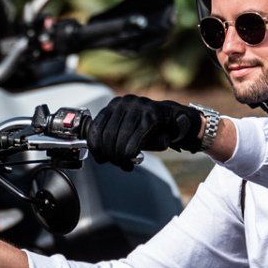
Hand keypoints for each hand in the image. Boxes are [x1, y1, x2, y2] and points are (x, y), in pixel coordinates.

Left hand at [88, 95, 202, 170]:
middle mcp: (124, 103)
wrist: (172, 118)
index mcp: (114, 104)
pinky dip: (130, 155)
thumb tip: (99, 155)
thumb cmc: (146, 126)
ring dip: (121, 158)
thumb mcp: (126, 127)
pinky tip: (132, 160)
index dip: (95, 148)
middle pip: (108, 136)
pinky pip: (135, 141)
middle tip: (116, 163)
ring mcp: (138, 108)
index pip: (96, 128)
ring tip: (125, 165)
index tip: (100, 159)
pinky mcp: (151, 117)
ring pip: (120, 140)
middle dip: (110, 155)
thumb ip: (112, 136)